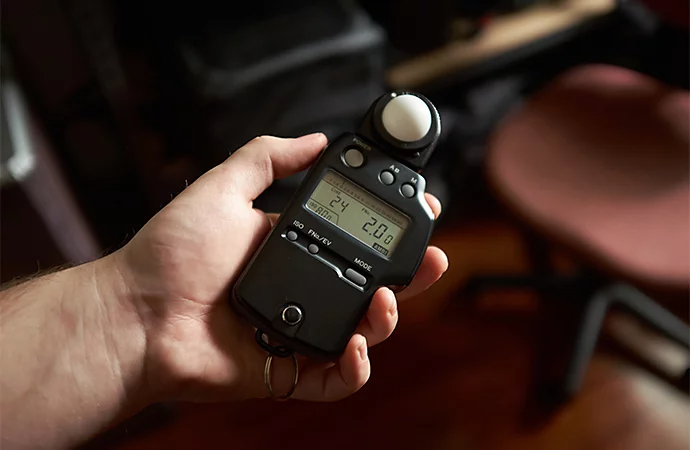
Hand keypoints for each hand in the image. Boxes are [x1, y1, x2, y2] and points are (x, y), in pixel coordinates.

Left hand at [117, 134, 447, 401]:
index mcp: (295, 249)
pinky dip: (356, 369)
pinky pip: (335, 380)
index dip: (391, 230)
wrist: (135, 313)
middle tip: (434, 259)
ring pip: (364, 333)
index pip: (357, 240)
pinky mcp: (286, 371)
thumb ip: (268, 156)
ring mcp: (298, 331)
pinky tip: (357, 345)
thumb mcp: (222, 187)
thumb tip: (316, 138)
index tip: (420, 211)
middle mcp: (303, 289)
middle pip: (373, 287)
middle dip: (411, 276)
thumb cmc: (170, 254)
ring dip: (389, 319)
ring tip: (386, 299)